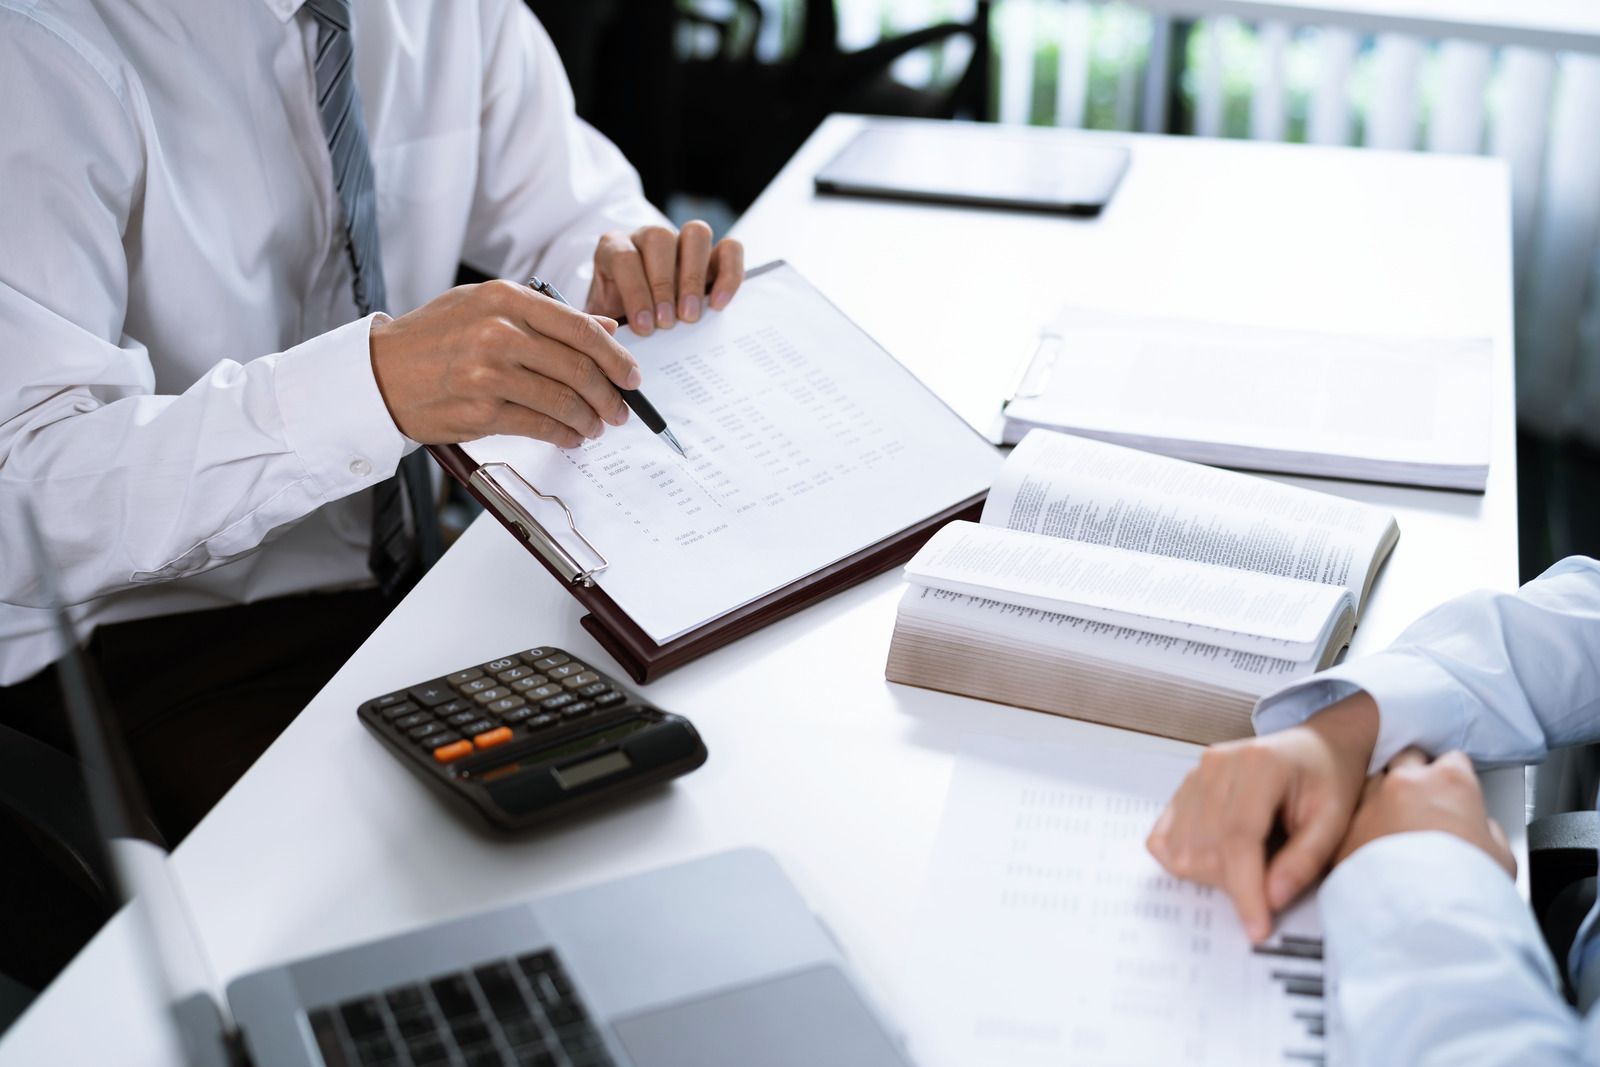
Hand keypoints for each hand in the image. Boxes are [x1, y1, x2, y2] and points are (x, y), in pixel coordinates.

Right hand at [369, 279, 640, 447]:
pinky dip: (564, 434)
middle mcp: (499, 331)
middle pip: (578, 367)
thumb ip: (547, 315)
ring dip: (589, 419)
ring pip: (562, 400)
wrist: (382, 372)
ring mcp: (489, 372)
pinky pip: (539, 425)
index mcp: (506, 298)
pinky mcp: (481, 410)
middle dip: (608, 394)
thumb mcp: (487, 307)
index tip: (632, 375)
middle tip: (620, 409)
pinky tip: (571, 436)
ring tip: (597, 426)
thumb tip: (606, 326)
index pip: (580, 327)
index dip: (615, 356)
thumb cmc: (436, 337)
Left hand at [586, 220, 743, 335]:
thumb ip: (602, 325)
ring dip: (694, 277)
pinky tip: (718, 305)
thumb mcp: (601, 323)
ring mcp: (682, 243)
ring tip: (691, 316)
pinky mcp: (711, 256)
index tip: (645, 327)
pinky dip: (729, 274)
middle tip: (667, 322)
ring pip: (695, 234)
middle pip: (660, 238)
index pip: (625, 257)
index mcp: (614, 248)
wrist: (630, 320)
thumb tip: (611, 337)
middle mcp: (648, 237)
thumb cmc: (615, 321)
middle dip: (664, 285)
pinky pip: (730, 248)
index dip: (635, 292)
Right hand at [1147, 693, 1378, 942]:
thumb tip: (1271, 900)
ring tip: (1250, 868)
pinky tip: (1217, 860)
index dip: (1245, 889)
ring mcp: (1194, 774)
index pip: (1239, 838)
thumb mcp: (1335, 820)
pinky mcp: (1184, 786)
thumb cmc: (1330, 780)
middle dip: (1235, 885)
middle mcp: (1216, 765)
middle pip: (1207, 848)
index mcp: (1259, 766)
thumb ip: (1304, 860)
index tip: (1257, 929)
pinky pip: (1164, 837)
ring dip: (1212, 876)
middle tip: (1269, 890)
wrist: (1316, 746)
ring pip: (1183, 848)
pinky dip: (1185, 860)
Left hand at [1334, 748, 1514, 876]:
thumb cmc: (1466, 887)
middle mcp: (1405, 782)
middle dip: (1414, 774)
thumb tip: (1480, 827)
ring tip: (1394, 827)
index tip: (1454, 793)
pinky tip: (1372, 846)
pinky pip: (1351, 816)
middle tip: (1422, 803)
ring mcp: (1369, 800)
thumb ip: (1488, 830)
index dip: (1454, 778)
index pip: (1453, 760)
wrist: (1422, 916)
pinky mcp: (1344, 827)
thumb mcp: (1501, 856)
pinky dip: (1360, 825)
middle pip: (1406, 758)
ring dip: (1383, 797)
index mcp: (1450, 781)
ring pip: (1373, 782)